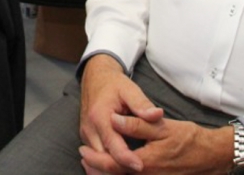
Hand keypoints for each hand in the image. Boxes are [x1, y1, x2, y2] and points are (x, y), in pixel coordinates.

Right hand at [79, 55, 163, 172]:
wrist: (95, 78)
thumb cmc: (114, 84)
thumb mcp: (130, 89)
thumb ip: (142, 104)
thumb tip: (157, 115)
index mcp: (100, 117)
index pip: (112, 144)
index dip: (126, 158)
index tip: (141, 165)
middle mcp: (90, 129)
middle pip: (103, 159)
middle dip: (120, 169)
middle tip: (141, 171)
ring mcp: (86, 136)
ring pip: (98, 162)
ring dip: (113, 170)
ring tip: (133, 172)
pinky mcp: (87, 139)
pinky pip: (96, 157)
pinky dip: (107, 166)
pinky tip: (121, 170)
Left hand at [79, 116, 234, 174]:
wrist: (212, 155)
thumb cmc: (189, 139)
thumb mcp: (162, 127)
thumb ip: (136, 124)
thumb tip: (114, 119)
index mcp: (146, 163)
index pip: (113, 164)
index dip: (95, 159)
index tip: (83, 151)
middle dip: (97, 169)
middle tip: (83, 158)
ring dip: (107, 173)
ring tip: (92, 164)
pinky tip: (116, 169)